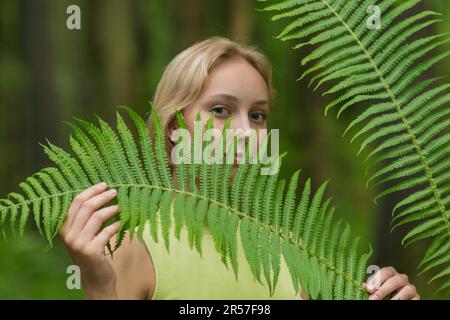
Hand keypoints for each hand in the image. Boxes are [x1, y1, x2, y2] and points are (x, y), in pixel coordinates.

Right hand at [59, 182, 120, 298]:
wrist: (95, 278)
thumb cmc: (93, 253)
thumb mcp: (85, 235)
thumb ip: (88, 219)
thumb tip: (103, 194)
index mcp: (65, 227)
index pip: (76, 202)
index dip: (91, 191)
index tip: (104, 185)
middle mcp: (69, 234)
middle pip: (86, 206)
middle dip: (102, 196)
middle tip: (114, 192)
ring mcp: (79, 243)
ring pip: (97, 217)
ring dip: (111, 209)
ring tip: (120, 207)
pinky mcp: (91, 250)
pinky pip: (107, 231)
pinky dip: (116, 225)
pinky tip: (122, 223)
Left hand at [365, 266, 419, 299]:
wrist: (395, 296)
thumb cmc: (382, 291)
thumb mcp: (376, 288)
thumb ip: (370, 287)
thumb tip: (363, 286)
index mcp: (391, 273)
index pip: (385, 271)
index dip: (377, 279)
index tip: (368, 289)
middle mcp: (402, 278)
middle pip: (395, 280)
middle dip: (383, 290)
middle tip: (373, 298)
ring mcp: (410, 287)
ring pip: (407, 289)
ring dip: (396, 298)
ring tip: (385, 304)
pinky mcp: (417, 297)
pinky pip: (414, 299)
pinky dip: (406, 301)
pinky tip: (397, 304)